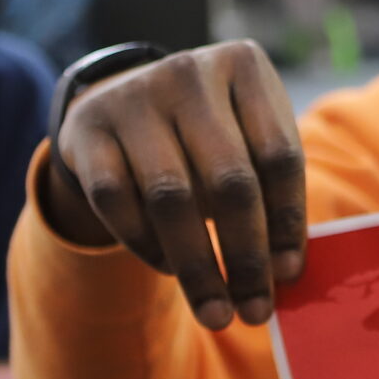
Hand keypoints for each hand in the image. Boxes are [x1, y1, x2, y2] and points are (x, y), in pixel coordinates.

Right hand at [36, 42, 307, 329]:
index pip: (279, 156)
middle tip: (256, 311)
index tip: (291, 274)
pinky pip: (119, 203)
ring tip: (217, 313)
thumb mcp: (247, 135)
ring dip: (198, 267)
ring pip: (172, 198)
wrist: (122, 99)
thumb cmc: (208, 131)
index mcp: (244, 66)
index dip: (288, 221)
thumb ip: (270, 188)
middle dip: (246, 256)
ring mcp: (132, 96)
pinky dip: (147, 246)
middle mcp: (188, 72)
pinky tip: (171, 271)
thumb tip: (285, 272)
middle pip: (230, 180)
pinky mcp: (87, 129)